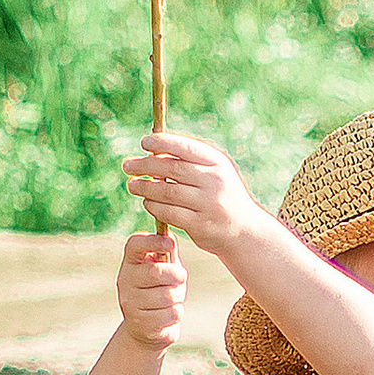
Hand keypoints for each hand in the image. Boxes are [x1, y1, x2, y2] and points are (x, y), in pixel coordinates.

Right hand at [115, 229, 186, 350]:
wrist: (146, 328)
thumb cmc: (160, 290)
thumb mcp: (164, 268)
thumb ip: (167, 252)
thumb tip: (170, 236)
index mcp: (131, 262)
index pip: (135, 244)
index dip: (153, 241)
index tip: (170, 243)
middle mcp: (125, 280)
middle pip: (156, 272)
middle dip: (176, 275)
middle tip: (180, 278)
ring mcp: (130, 302)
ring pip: (167, 295)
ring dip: (178, 296)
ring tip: (172, 298)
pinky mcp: (141, 323)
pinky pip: (171, 313)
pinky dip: (176, 313)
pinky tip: (167, 314)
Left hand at [122, 130, 270, 258]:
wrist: (245, 231)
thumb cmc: (223, 197)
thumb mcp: (215, 173)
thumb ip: (190, 162)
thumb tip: (154, 150)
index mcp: (218, 163)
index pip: (185, 148)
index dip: (161, 143)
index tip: (143, 143)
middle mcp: (214, 182)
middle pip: (171, 169)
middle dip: (145, 166)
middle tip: (128, 166)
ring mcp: (208, 204)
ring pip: (167, 192)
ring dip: (145, 187)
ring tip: (133, 185)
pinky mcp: (200, 226)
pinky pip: (169, 213)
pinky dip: (154, 207)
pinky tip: (147, 202)